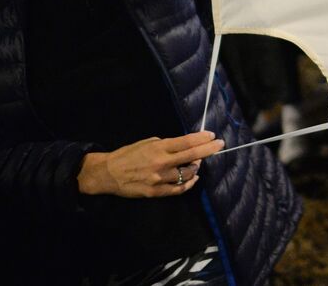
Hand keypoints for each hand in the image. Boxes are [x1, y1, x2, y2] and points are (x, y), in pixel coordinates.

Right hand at [78, 130, 223, 197]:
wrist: (108, 174)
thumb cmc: (128, 154)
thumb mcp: (147, 143)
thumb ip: (167, 145)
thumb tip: (186, 146)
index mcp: (159, 148)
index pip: (186, 142)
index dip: (202, 139)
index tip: (212, 136)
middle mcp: (161, 163)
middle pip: (192, 156)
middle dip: (209, 149)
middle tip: (220, 144)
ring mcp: (159, 179)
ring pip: (188, 174)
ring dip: (196, 167)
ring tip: (198, 162)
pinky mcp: (156, 192)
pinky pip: (178, 189)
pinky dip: (189, 183)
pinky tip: (194, 178)